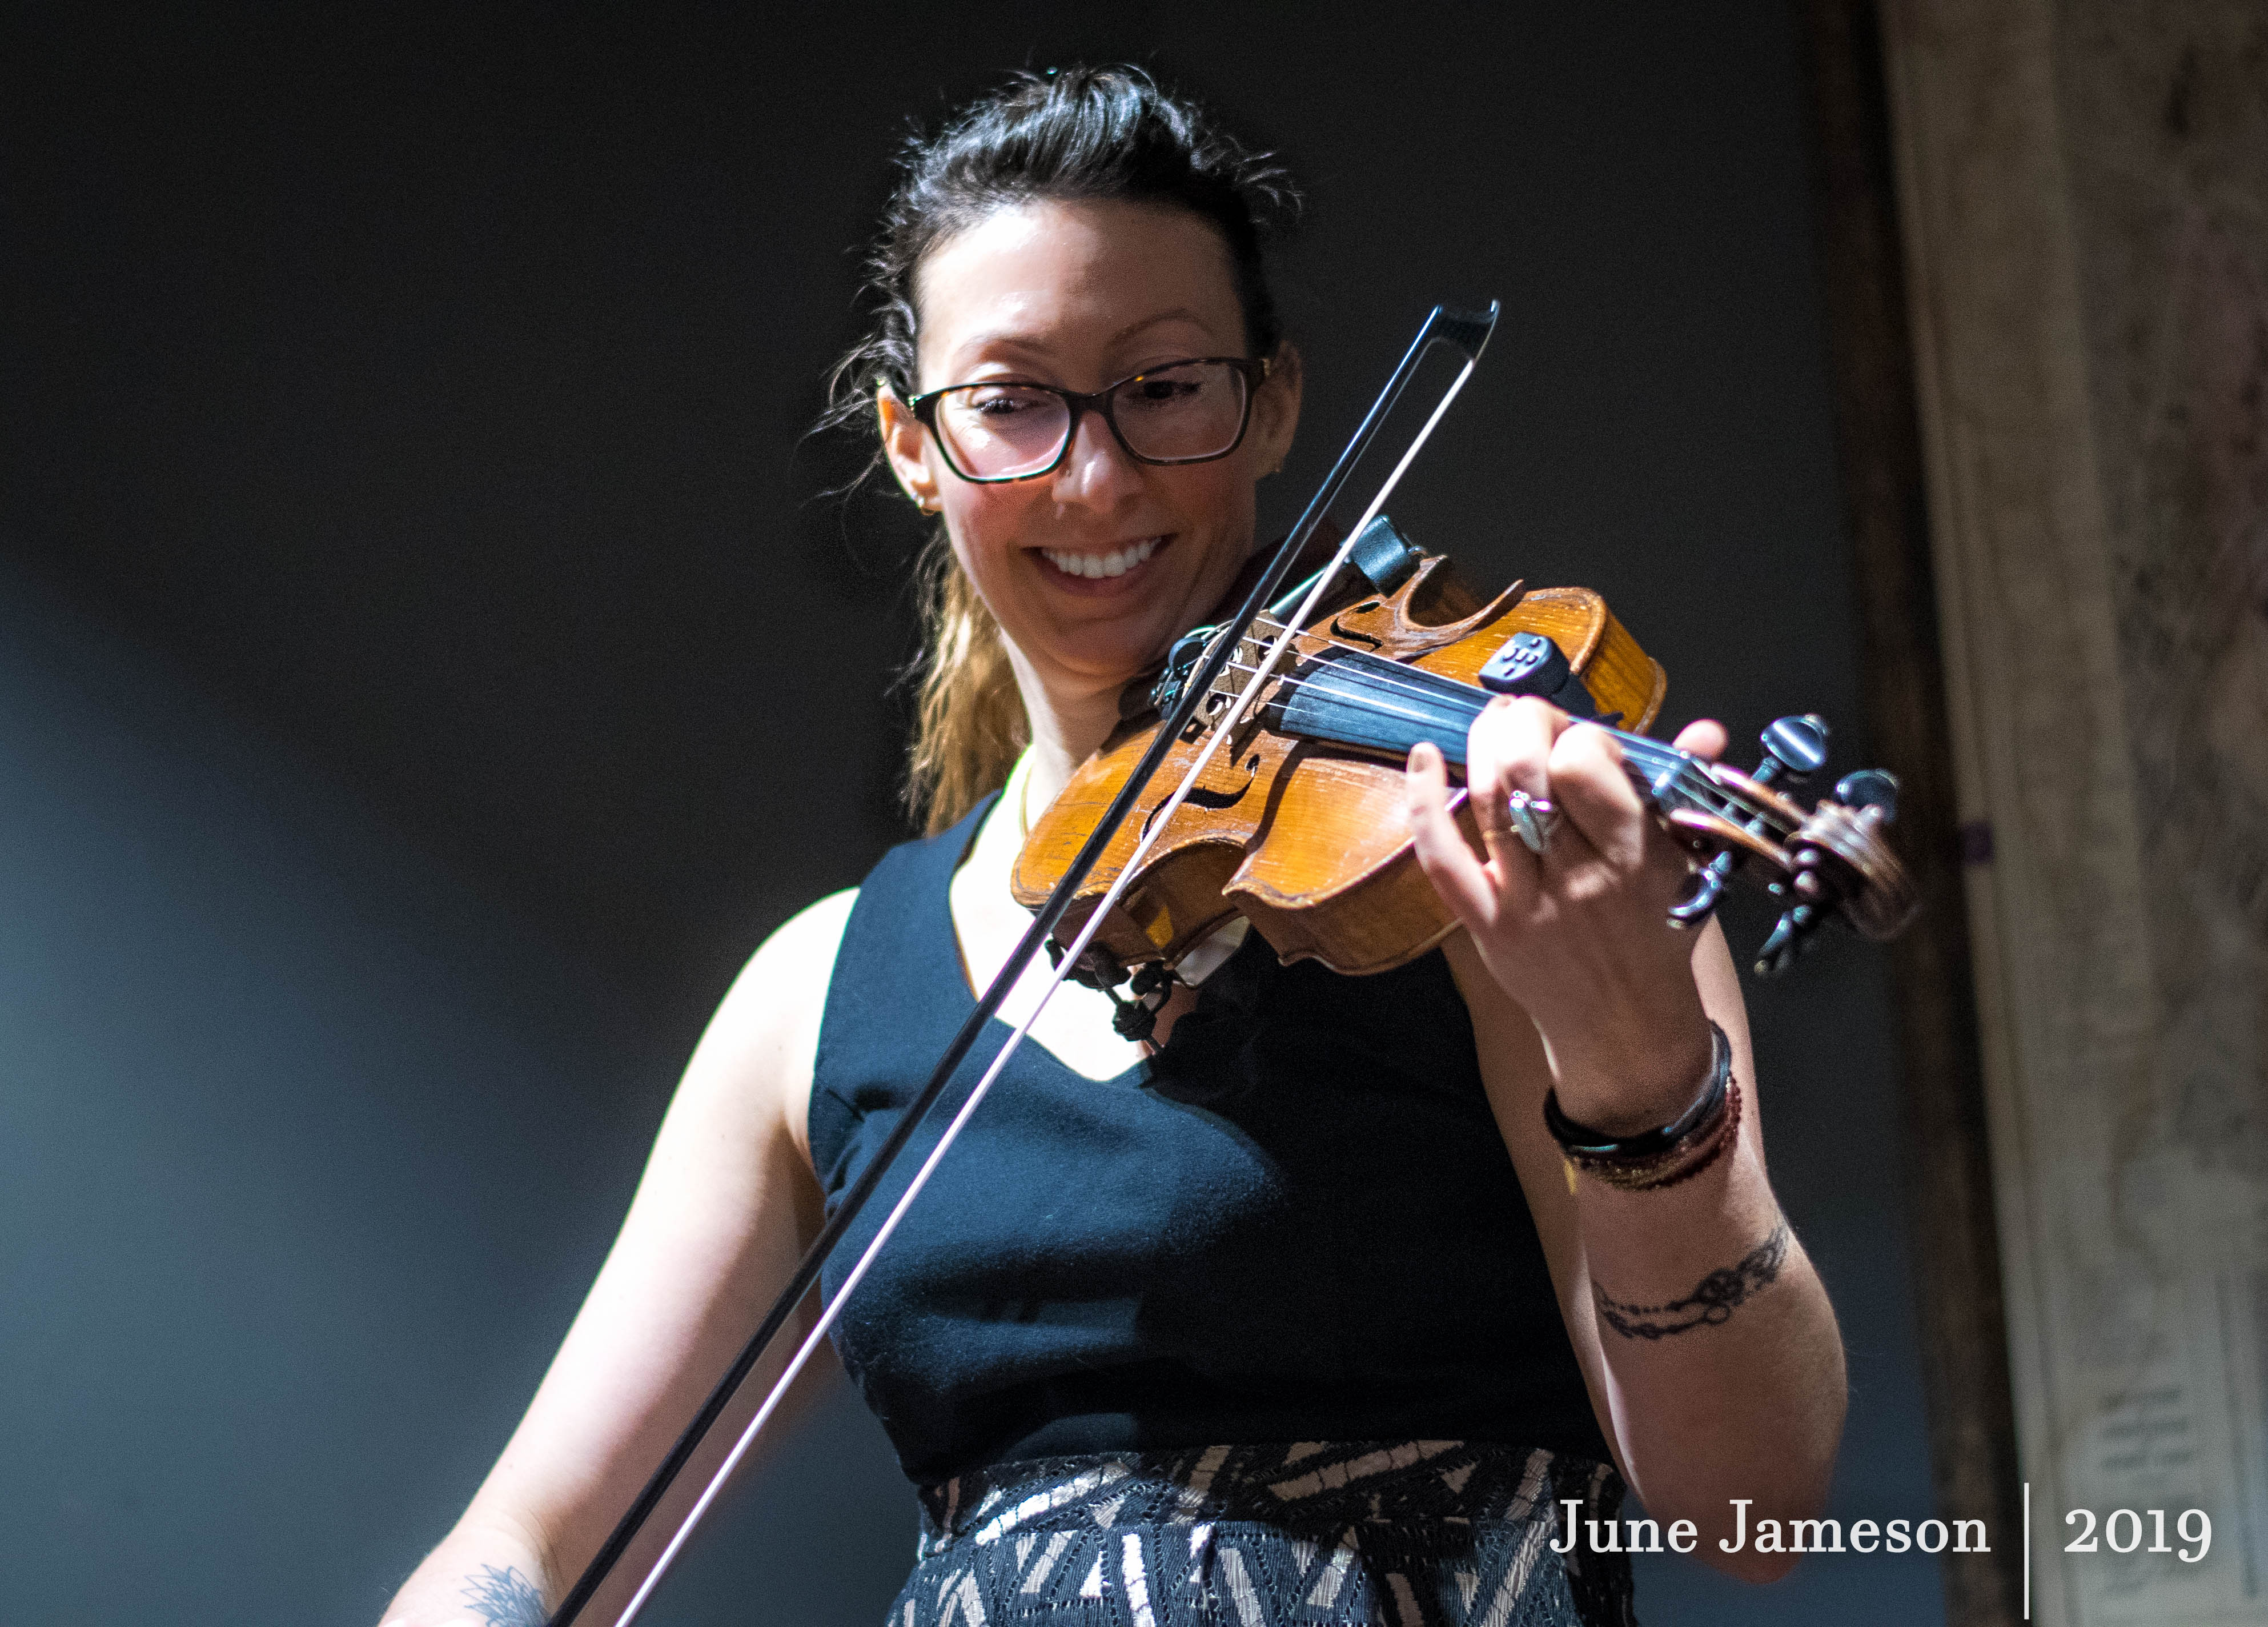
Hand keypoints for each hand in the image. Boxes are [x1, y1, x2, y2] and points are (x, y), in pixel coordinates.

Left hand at [1404, 697, 1728, 1133]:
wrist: (1627, 1026)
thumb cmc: (1658, 933)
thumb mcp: (1688, 863)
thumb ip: (1684, 791)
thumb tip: (1704, 730)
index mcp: (1636, 856)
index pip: (1586, 764)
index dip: (1579, 733)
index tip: (1585, 738)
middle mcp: (1577, 878)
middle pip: (1525, 772)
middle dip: (1521, 723)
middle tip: (1529, 716)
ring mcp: (1525, 903)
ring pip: (1486, 802)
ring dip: (1482, 745)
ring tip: (1494, 723)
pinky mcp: (1486, 924)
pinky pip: (1441, 858)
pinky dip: (1424, 802)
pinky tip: (1423, 757)